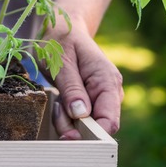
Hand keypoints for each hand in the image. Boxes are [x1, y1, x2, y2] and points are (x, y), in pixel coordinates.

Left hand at [44, 20, 123, 139]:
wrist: (63, 30)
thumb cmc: (60, 42)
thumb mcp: (61, 63)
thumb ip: (71, 88)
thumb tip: (81, 114)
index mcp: (107, 81)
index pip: (109, 120)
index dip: (92, 135)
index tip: (68, 136)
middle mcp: (109, 93)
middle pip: (96, 127)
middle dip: (74, 127)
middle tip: (56, 109)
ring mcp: (100, 98)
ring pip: (85, 125)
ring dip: (66, 120)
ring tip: (56, 100)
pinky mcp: (89, 102)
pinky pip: (78, 119)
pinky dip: (65, 116)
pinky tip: (58, 102)